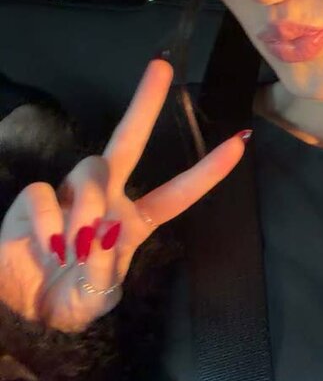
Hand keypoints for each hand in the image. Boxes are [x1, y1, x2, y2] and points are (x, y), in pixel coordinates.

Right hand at [0, 59, 247, 332]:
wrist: (23, 312)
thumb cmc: (69, 302)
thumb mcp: (97, 299)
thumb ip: (103, 272)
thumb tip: (97, 233)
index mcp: (134, 222)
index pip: (178, 192)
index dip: (208, 171)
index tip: (241, 143)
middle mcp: (106, 199)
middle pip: (129, 143)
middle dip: (144, 104)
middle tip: (162, 67)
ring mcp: (69, 194)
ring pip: (91, 169)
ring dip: (87, 205)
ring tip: (73, 245)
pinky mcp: (34, 199)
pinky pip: (46, 194)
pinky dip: (48, 220)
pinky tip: (47, 245)